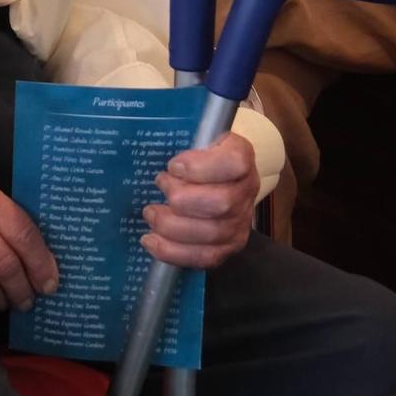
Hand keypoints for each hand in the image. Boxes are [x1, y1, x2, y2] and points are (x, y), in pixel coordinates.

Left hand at [142, 132, 258, 268]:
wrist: (218, 178)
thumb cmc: (198, 155)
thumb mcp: (194, 138)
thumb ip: (181, 139)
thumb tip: (149, 147)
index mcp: (240, 156)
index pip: (235, 162)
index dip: (202, 167)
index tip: (173, 166)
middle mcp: (247, 189)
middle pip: (222, 203)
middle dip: (182, 199)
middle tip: (159, 187)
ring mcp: (241, 220)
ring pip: (212, 233)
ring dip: (172, 226)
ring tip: (150, 213)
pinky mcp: (230, 245)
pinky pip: (206, 257)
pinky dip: (174, 252)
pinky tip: (150, 241)